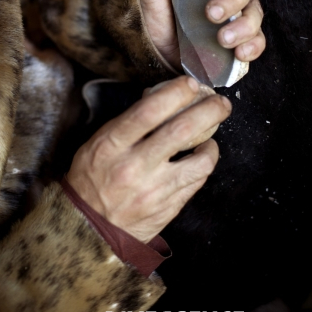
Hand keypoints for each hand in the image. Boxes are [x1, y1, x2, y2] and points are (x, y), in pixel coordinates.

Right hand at [67, 76, 230, 242]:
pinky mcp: (168, 208)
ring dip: (212, 144)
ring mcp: (154, 190)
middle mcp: (134, 167)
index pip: (148, 112)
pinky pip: (196, 182)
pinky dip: (204, 164)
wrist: (89, 229)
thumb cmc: (91, 179)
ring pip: (199, 161)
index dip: (174, 93)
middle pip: (181, 131)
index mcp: (112, 146)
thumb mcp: (96, 144)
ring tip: (212, 135)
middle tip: (221, 103)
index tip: (190, 83)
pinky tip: (202, 157)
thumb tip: (160, 99)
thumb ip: (126, 123)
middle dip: (208, 111)